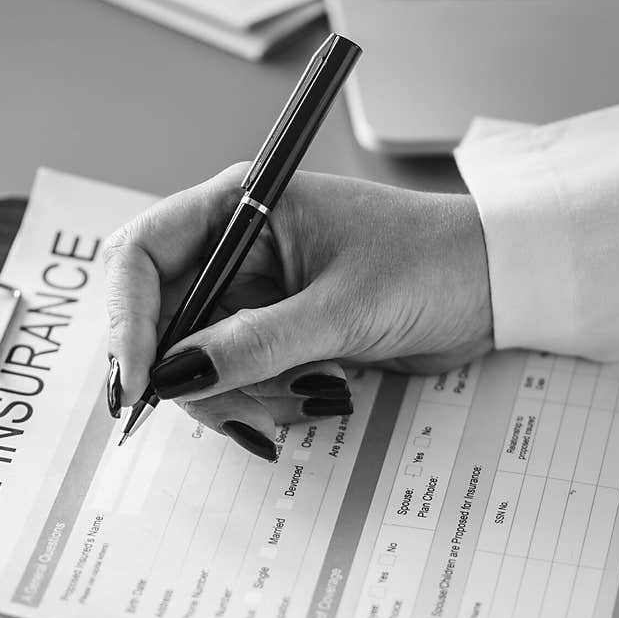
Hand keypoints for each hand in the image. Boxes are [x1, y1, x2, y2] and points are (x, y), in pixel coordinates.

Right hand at [102, 164, 492, 459]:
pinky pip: (235, 376)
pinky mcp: (273, 330)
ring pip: (196, 359)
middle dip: (189, 373)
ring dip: (238, 393)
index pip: (142, 254)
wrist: (490, 287)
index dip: (128, 319)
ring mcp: (253, 292)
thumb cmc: (430, 266)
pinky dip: (264, 399)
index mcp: (241, 206)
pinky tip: (319, 391)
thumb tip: (176, 378)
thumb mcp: (342, 308)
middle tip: (237, 411)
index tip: (140, 382)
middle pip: (161, 318)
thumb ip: (256, 344)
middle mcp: (235, 247)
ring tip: (312, 391)